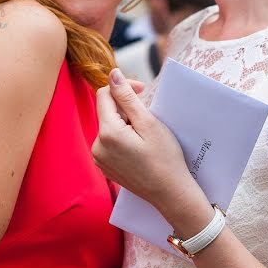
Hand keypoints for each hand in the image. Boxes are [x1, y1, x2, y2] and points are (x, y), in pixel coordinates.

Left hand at [93, 69, 208, 229]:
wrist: (170, 193)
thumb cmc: (165, 158)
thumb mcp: (149, 123)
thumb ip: (127, 98)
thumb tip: (112, 74)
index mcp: (107, 133)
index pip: (105, 94)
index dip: (123, 87)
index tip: (143, 89)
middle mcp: (97, 146)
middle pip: (106, 110)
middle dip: (126, 106)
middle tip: (150, 115)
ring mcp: (99, 158)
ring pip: (108, 125)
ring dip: (125, 122)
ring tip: (146, 134)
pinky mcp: (104, 166)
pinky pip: (110, 141)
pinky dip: (123, 137)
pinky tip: (140, 146)